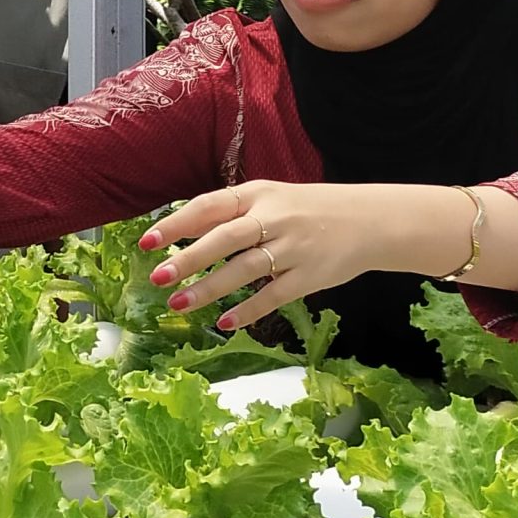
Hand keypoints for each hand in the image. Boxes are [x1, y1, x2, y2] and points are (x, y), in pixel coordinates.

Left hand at [141, 182, 413, 332]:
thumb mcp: (269, 199)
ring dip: (210, 288)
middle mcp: (274, 218)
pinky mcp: (311, 276)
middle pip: (225, 238)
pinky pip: (274, 295)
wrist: (370, 220)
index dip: (177, 224)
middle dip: (188, 258)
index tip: (147, 242)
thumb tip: (180, 229)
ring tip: (179, 304)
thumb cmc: (307, 210)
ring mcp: (293, 248)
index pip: (210, 207)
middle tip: (157, 278)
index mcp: (257, 194)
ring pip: (245, 269)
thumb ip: (230, 214)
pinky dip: (249, 310)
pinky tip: (224, 322)